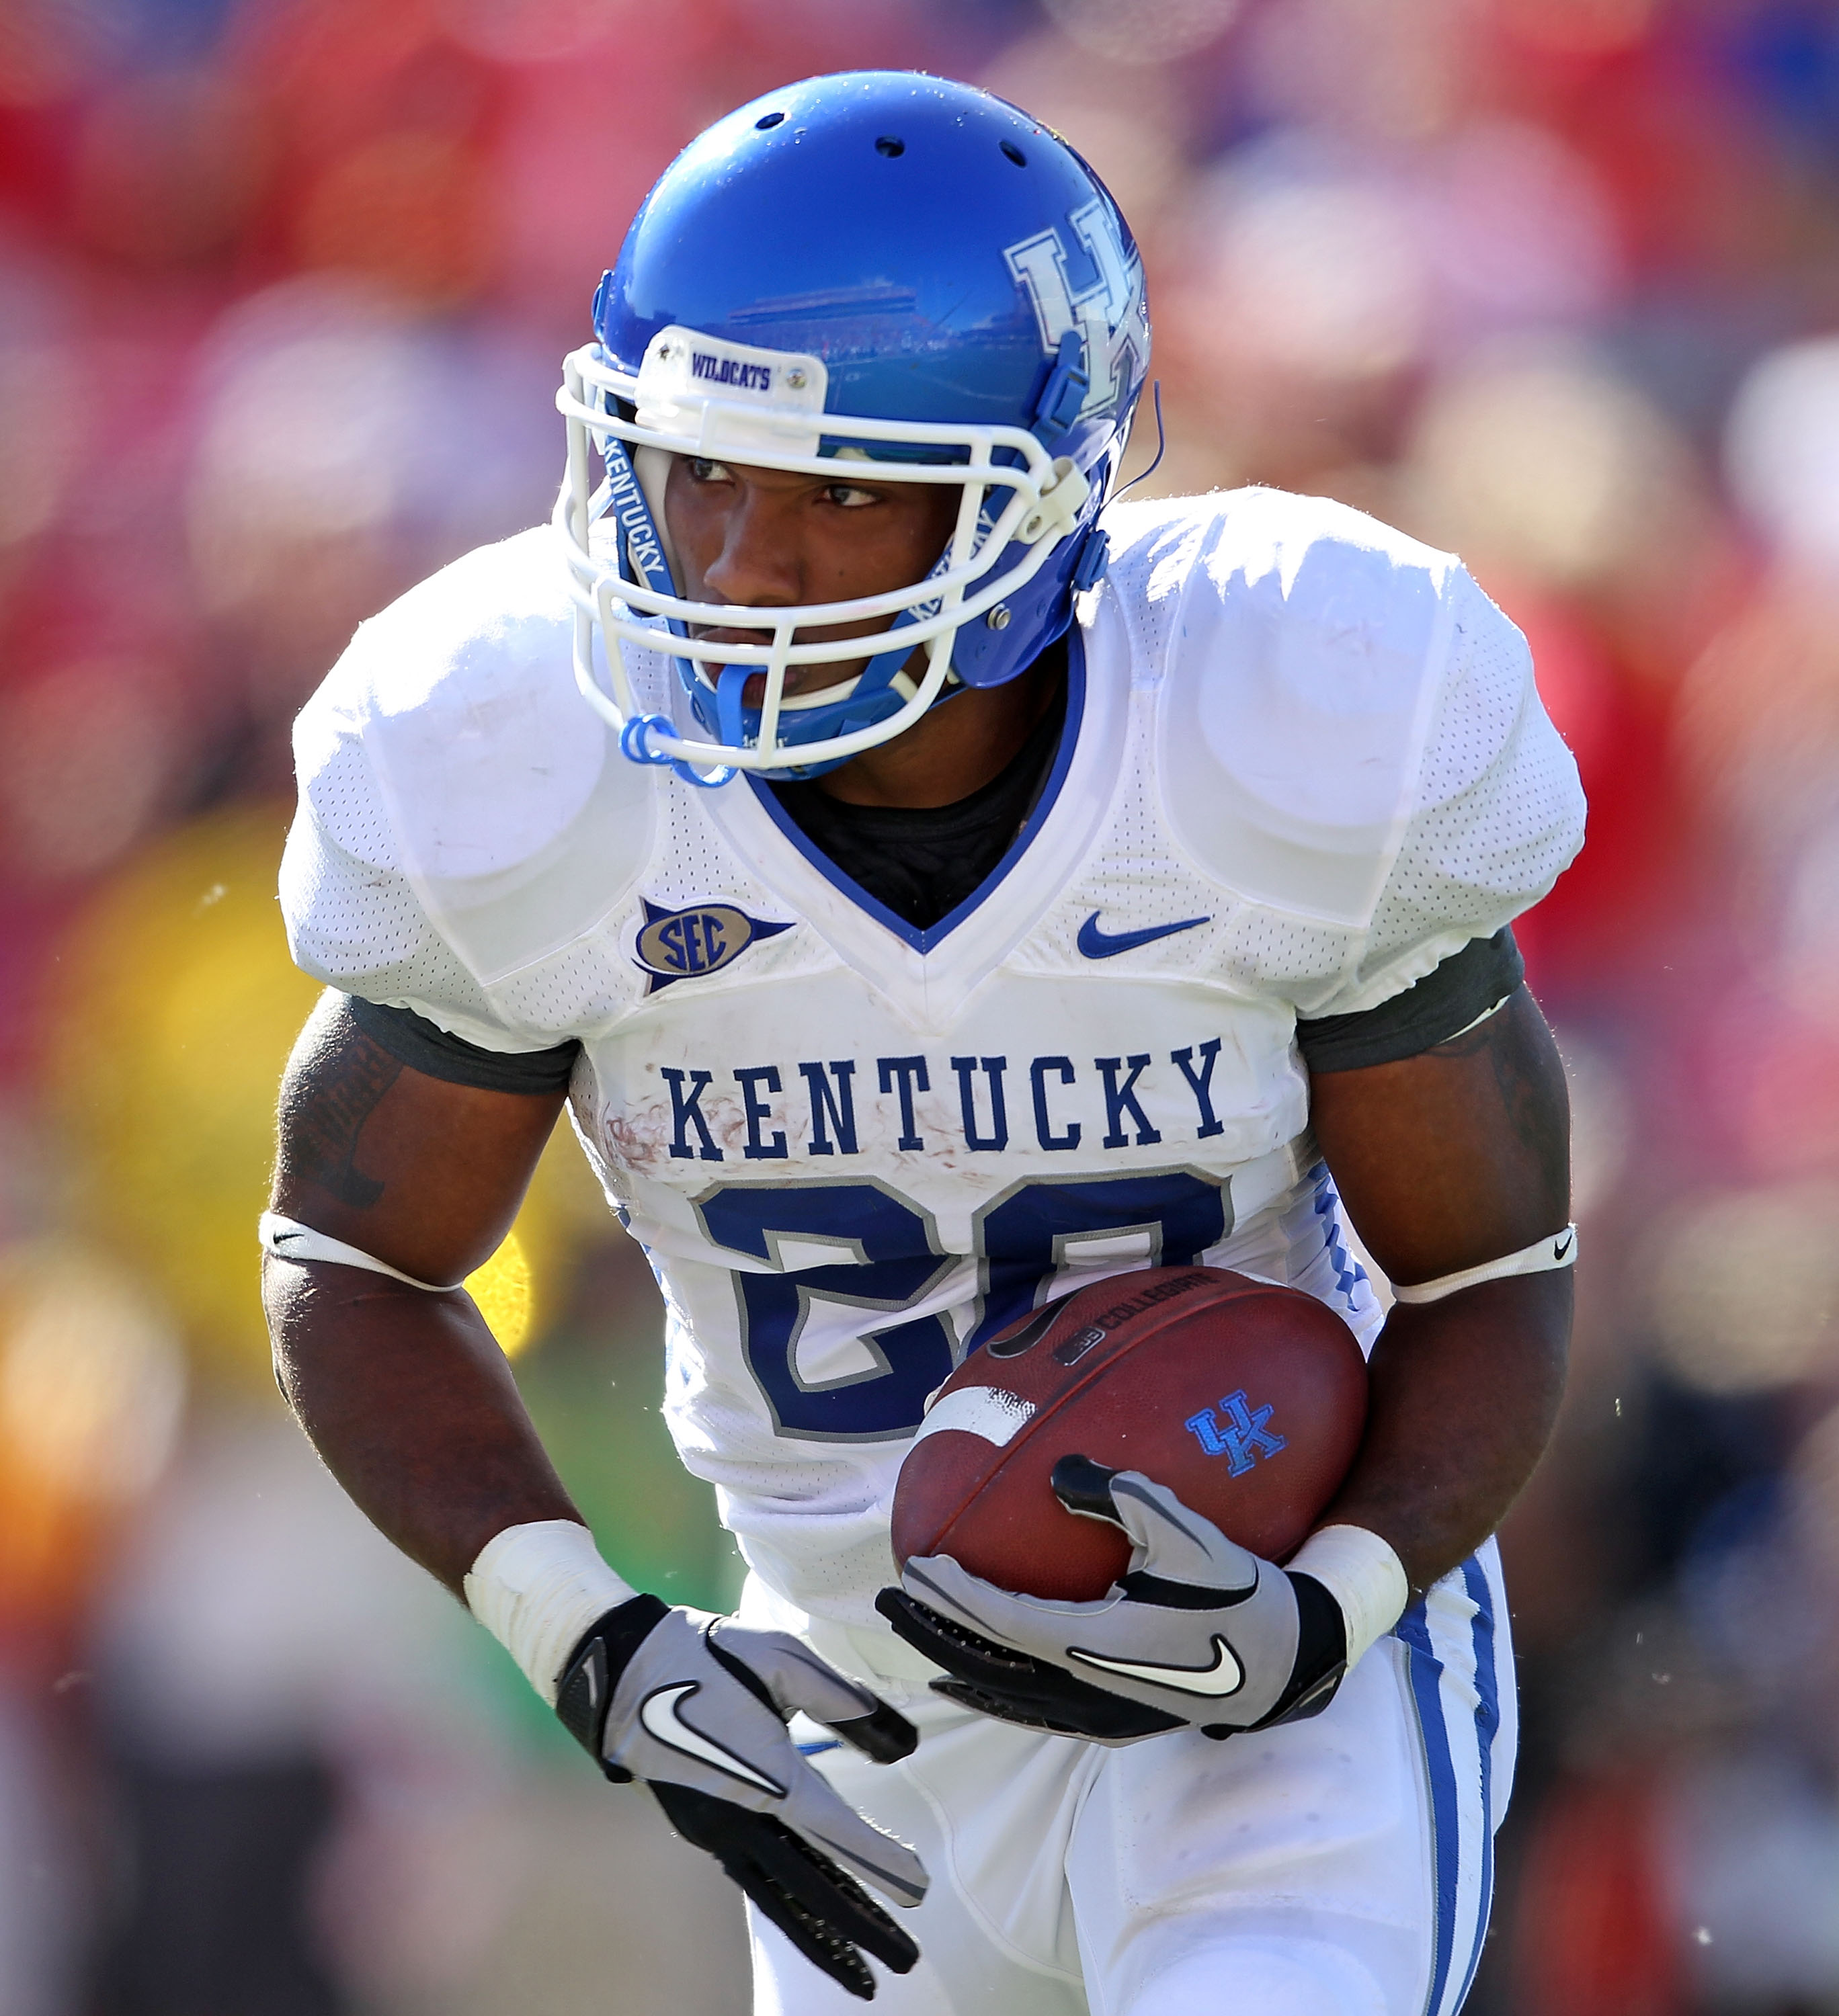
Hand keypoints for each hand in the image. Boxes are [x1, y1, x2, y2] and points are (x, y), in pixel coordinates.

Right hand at [556, 1595, 927, 1998]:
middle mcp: (738, 1818)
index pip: (833, 1829)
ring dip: (825, 1936)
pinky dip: (790, 1910)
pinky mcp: (702, 1830)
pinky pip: (756, 1881)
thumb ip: (842, 1699)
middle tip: (907, 1958)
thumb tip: (901, 1743)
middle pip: (810, 1886)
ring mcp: (715, 1831)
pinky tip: (814, 1921)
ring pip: (780, 1897)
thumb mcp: (782, 1657)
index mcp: (762, 1775)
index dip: (879, 1860)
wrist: (620, 1672)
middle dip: (862, 1925)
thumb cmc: (705, 1655)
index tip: (918, 1889)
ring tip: (866, 1973)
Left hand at [875, 1456, 1347, 1743]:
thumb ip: (1125, 1497)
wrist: (1282, 1664)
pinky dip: (990, 1691)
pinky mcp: (1108, 1722)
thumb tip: (1062, 1470)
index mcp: (1095, 1644)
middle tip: (886, 1598)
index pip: (1003, 1621)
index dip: (955, 1597)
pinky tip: (967, 1679)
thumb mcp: (1186, 1535)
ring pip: (1003, 1693)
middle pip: (986, 1663)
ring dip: (952, 1661)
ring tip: (910, 1634)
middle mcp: (1084, 1687)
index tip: (917, 1566)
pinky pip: (1030, 1710)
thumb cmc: (1235, 1593)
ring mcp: (1095, 1713)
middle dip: (931, 1630)